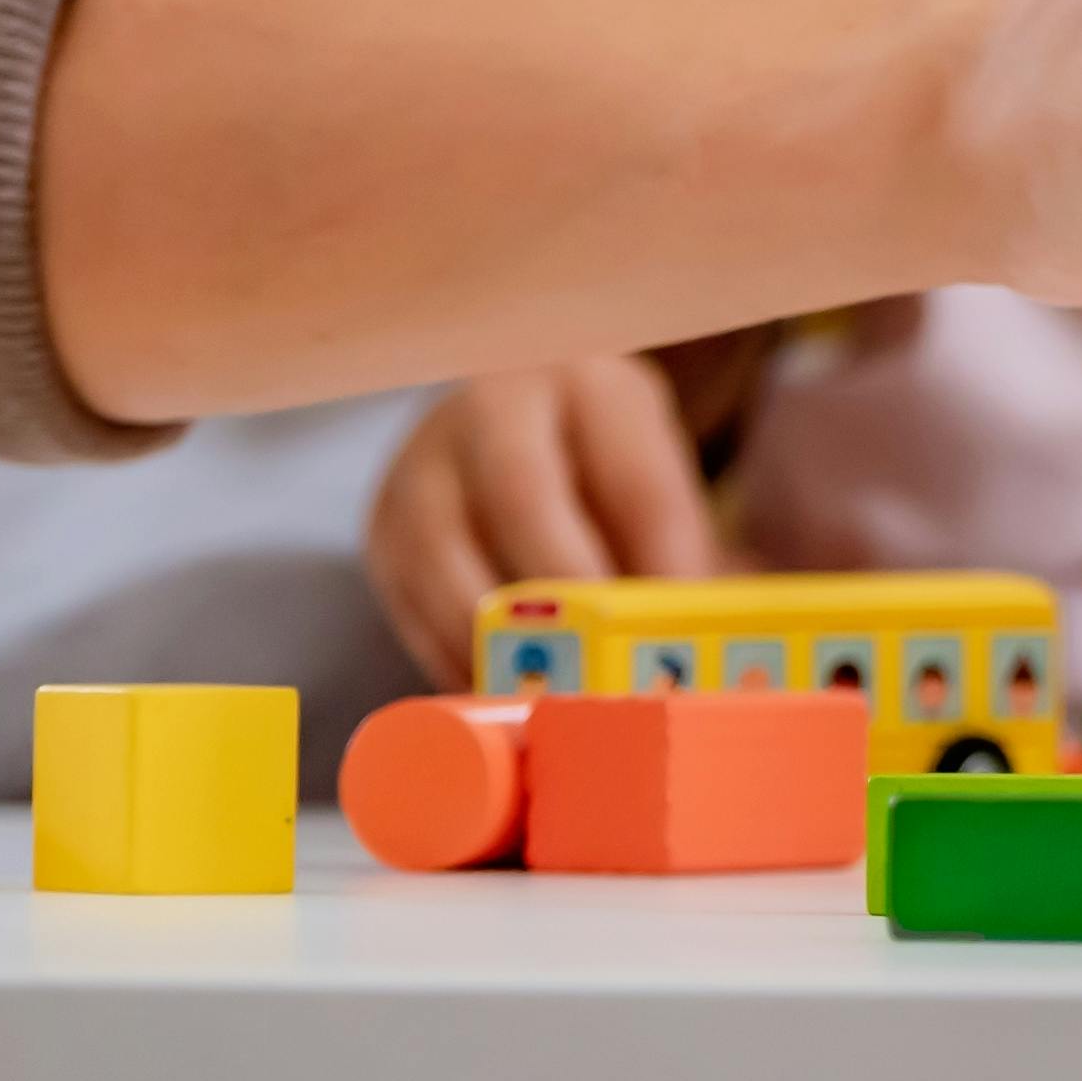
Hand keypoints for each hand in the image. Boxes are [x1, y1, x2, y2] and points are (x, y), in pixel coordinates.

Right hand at [367, 353, 718, 677]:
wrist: (506, 418)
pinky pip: (408, 604)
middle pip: (523, 497)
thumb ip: (673, 544)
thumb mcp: (647, 470)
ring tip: (545, 695)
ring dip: (495, 637)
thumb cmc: (599, 462)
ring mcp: (424, 467)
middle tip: (600, 667)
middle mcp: (496, 409)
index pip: (634, 477)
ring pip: (443, 555)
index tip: (677, 635)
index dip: (661, 564)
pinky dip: (453, 657)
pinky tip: (497, 692)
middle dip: (566, 591)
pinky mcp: (382, 529)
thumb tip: (698, 643)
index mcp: (592, 385)